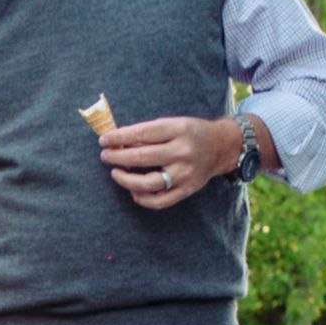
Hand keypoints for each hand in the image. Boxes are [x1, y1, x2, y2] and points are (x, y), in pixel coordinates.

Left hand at [99, 116, 236, 209]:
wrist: (222, 146)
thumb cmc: (191, 133)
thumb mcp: (173, 123)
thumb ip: (148, 132)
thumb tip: (117, 142)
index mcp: (178, 129)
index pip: (142, 133)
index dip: (118, 138)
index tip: (104, 140)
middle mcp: (183, 152)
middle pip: (142, 157)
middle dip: (117, 157)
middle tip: (105, 156)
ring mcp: (185, 173)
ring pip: (148, 183)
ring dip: (125, 180)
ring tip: (115, 172)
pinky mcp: (187, 190)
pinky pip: (159, 201)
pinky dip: (142, 198)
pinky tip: (132, 190)